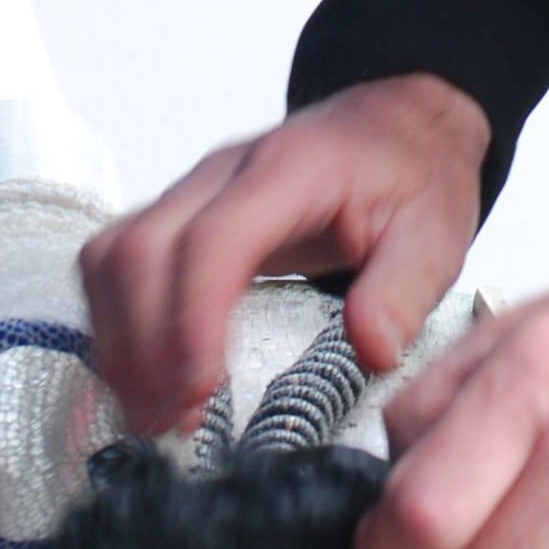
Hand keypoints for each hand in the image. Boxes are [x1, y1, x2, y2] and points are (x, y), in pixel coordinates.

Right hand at [79, 72, 490, 434]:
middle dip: (142, 345)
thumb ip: (404, 291)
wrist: (399, 125)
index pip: (213, 240)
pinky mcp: (180, 212)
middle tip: (169, 424)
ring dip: (120, 338)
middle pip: (141, 249)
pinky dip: (117, 321)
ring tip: (154, 412)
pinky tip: (145, 375)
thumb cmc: (414, 176)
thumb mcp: (436, 234)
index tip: (197, 392)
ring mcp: (193, 188)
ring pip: (113, 253)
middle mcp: (224, 172)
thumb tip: (371, 352)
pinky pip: (117, 261)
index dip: (190, 320)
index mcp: (290, 170)